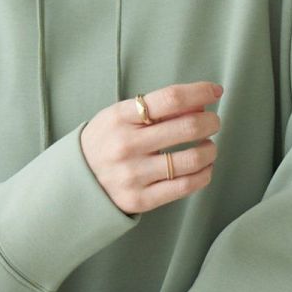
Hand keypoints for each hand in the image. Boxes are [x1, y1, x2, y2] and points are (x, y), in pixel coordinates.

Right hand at [80, 82, 222, 215]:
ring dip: (210, 150)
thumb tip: (200, 106)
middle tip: (213, 123)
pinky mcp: (140, 199)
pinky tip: (204, 168)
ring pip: (192, 159)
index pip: (170, 98)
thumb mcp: (121, 115)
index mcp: (120, 117)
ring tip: (208, 147)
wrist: (77, 180)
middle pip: (188, 127)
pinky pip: (186, 186)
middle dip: (211, 122)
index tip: (215, 91)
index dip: (200, 92)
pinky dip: (204, 174)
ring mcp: (133, 174)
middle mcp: (126, 145)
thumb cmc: (107, 141)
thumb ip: (157, 108)